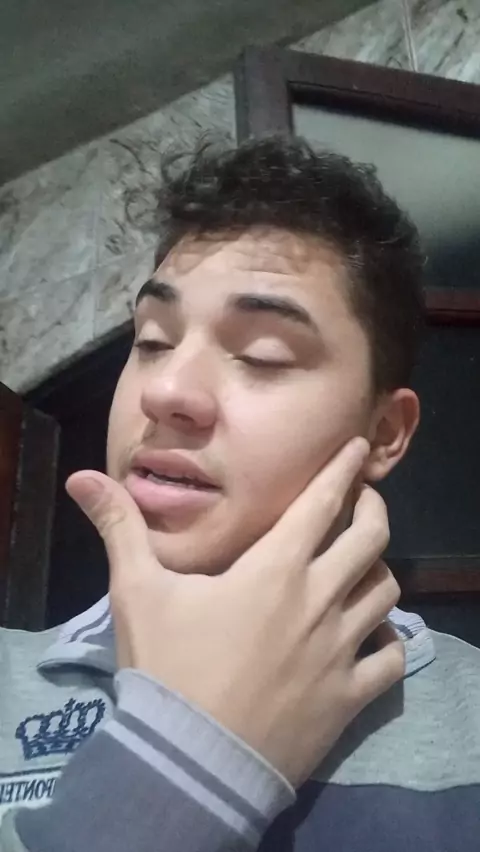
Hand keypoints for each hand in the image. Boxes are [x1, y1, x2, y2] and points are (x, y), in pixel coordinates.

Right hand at [67, 438, 402, 787]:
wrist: (189, 761)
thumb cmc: (167, 667)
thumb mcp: (136, 591)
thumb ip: (119, 528)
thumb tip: (81, 477)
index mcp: (275, 568)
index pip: (323, 502)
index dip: (344, 468)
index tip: (358, 447)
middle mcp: (318, 600)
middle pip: (371, 538)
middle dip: (372, 509)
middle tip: (362, 503)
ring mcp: (340, 650)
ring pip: (386, 593)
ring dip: (377, 572)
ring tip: (363, 568)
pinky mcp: (349, 696)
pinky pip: (391, 659)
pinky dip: (389, 642)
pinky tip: (374, 639)